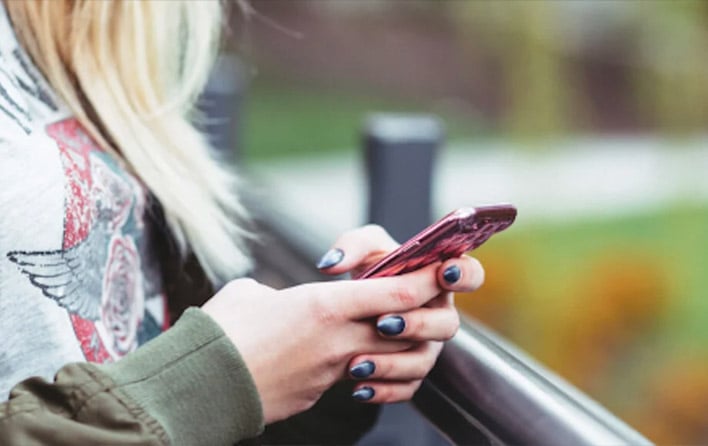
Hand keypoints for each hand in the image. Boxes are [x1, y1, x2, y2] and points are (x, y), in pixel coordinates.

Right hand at [201, 260, 445, 423]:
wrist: (201, 387)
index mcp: (325, 305)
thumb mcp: (250, 293)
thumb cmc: (221, 331)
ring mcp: (333, 371)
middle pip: (407, 327)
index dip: (426, 280)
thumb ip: (279, 293)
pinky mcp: (321, 393)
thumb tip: (280, 302)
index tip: (440, 269)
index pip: (398, 292)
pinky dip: (372, 373)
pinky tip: (360, 366)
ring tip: (390, 334)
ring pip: (393, 360)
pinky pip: (363, 382)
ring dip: (402, 348)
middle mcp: (339, 340)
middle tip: (420, 300)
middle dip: (424, 314)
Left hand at [317, 224, 483, 402]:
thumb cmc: (368, 269)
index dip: (464, 275)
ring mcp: (427, 346)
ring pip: (424, 361)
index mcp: (438, 279)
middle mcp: (438, 314)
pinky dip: (382, 390)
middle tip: (383, 323)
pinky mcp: (410, 373)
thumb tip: (331, 264)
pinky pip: (406, 388)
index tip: (443, 273)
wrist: (350, 307)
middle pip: (447, 324)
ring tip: (358, 363)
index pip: (470, 275)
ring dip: (393, 363)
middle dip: (417, 324)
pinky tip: (358, 387)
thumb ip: (351, 246)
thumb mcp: (361, 249)